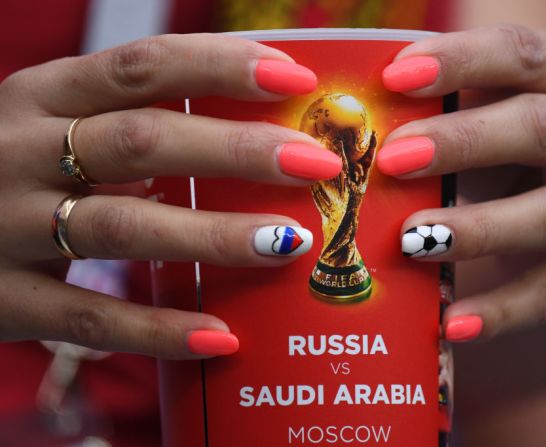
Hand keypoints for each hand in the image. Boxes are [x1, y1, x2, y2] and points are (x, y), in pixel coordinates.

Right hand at [0, 34, 340, 358]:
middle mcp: (21, 152)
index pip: (141, 67)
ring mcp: (7, 227)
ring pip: (123, 228)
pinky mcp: (5, 300)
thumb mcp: (54, 123)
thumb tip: (249, 130)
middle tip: (315, 164)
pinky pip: (89, 317)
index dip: (219, 67)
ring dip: (212, 235)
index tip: (295, 78)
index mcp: (41, 95)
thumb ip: (131, 122)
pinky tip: (220, 335)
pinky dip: (158, 329)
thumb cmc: (13, 167)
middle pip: (142, 142)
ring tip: (286, 243)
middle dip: (236, 151)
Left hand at [377, 24, 545, 341]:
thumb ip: (442, 111)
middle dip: (463, 142)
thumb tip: (353, 126)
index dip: (462, 60)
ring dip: (479, 230)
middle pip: (540, 128)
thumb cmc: (513, 150)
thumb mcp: (489, 115)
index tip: (395, 77)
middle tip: (393, 161)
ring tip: (414, 243)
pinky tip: (452, 323)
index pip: (523, 53)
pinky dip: (503, 310)